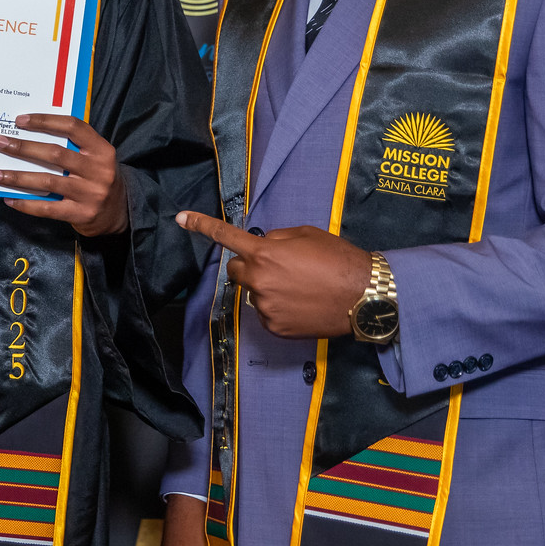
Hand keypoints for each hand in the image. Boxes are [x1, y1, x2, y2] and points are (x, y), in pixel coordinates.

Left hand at [0, 114, 128, 235]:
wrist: (119, 213)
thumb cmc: (98, 178)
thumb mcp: (95, 157)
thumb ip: (72, 146)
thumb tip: (29, 135)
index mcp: (101, 150)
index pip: (72, 127)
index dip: (45, 121)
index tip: (20, 120)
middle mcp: (98, 170)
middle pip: (55, 154)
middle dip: (23, 147)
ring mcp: (90, 193)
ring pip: (47, 181)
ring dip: (17, 177)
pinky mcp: (81, 214)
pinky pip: (48, 208)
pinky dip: (26, 203)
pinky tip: (9, 198)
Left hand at [173, 214, 368, 338]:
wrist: (364, 296)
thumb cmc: (338, 259)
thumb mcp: (306, 235)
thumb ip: (276, 239)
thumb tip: (264, 246)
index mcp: (265, 253)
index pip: (226, 237)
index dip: (201, 225)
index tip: (180, 218)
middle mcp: (259, 281)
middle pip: (236, 270)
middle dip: (250, 266)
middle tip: (278, 267)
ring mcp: (265, 307)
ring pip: (254, 292)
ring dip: (267, 288)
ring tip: (300, 287)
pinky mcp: (274, 327)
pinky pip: (266, 313)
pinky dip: (277, 308)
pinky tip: (301, 304)